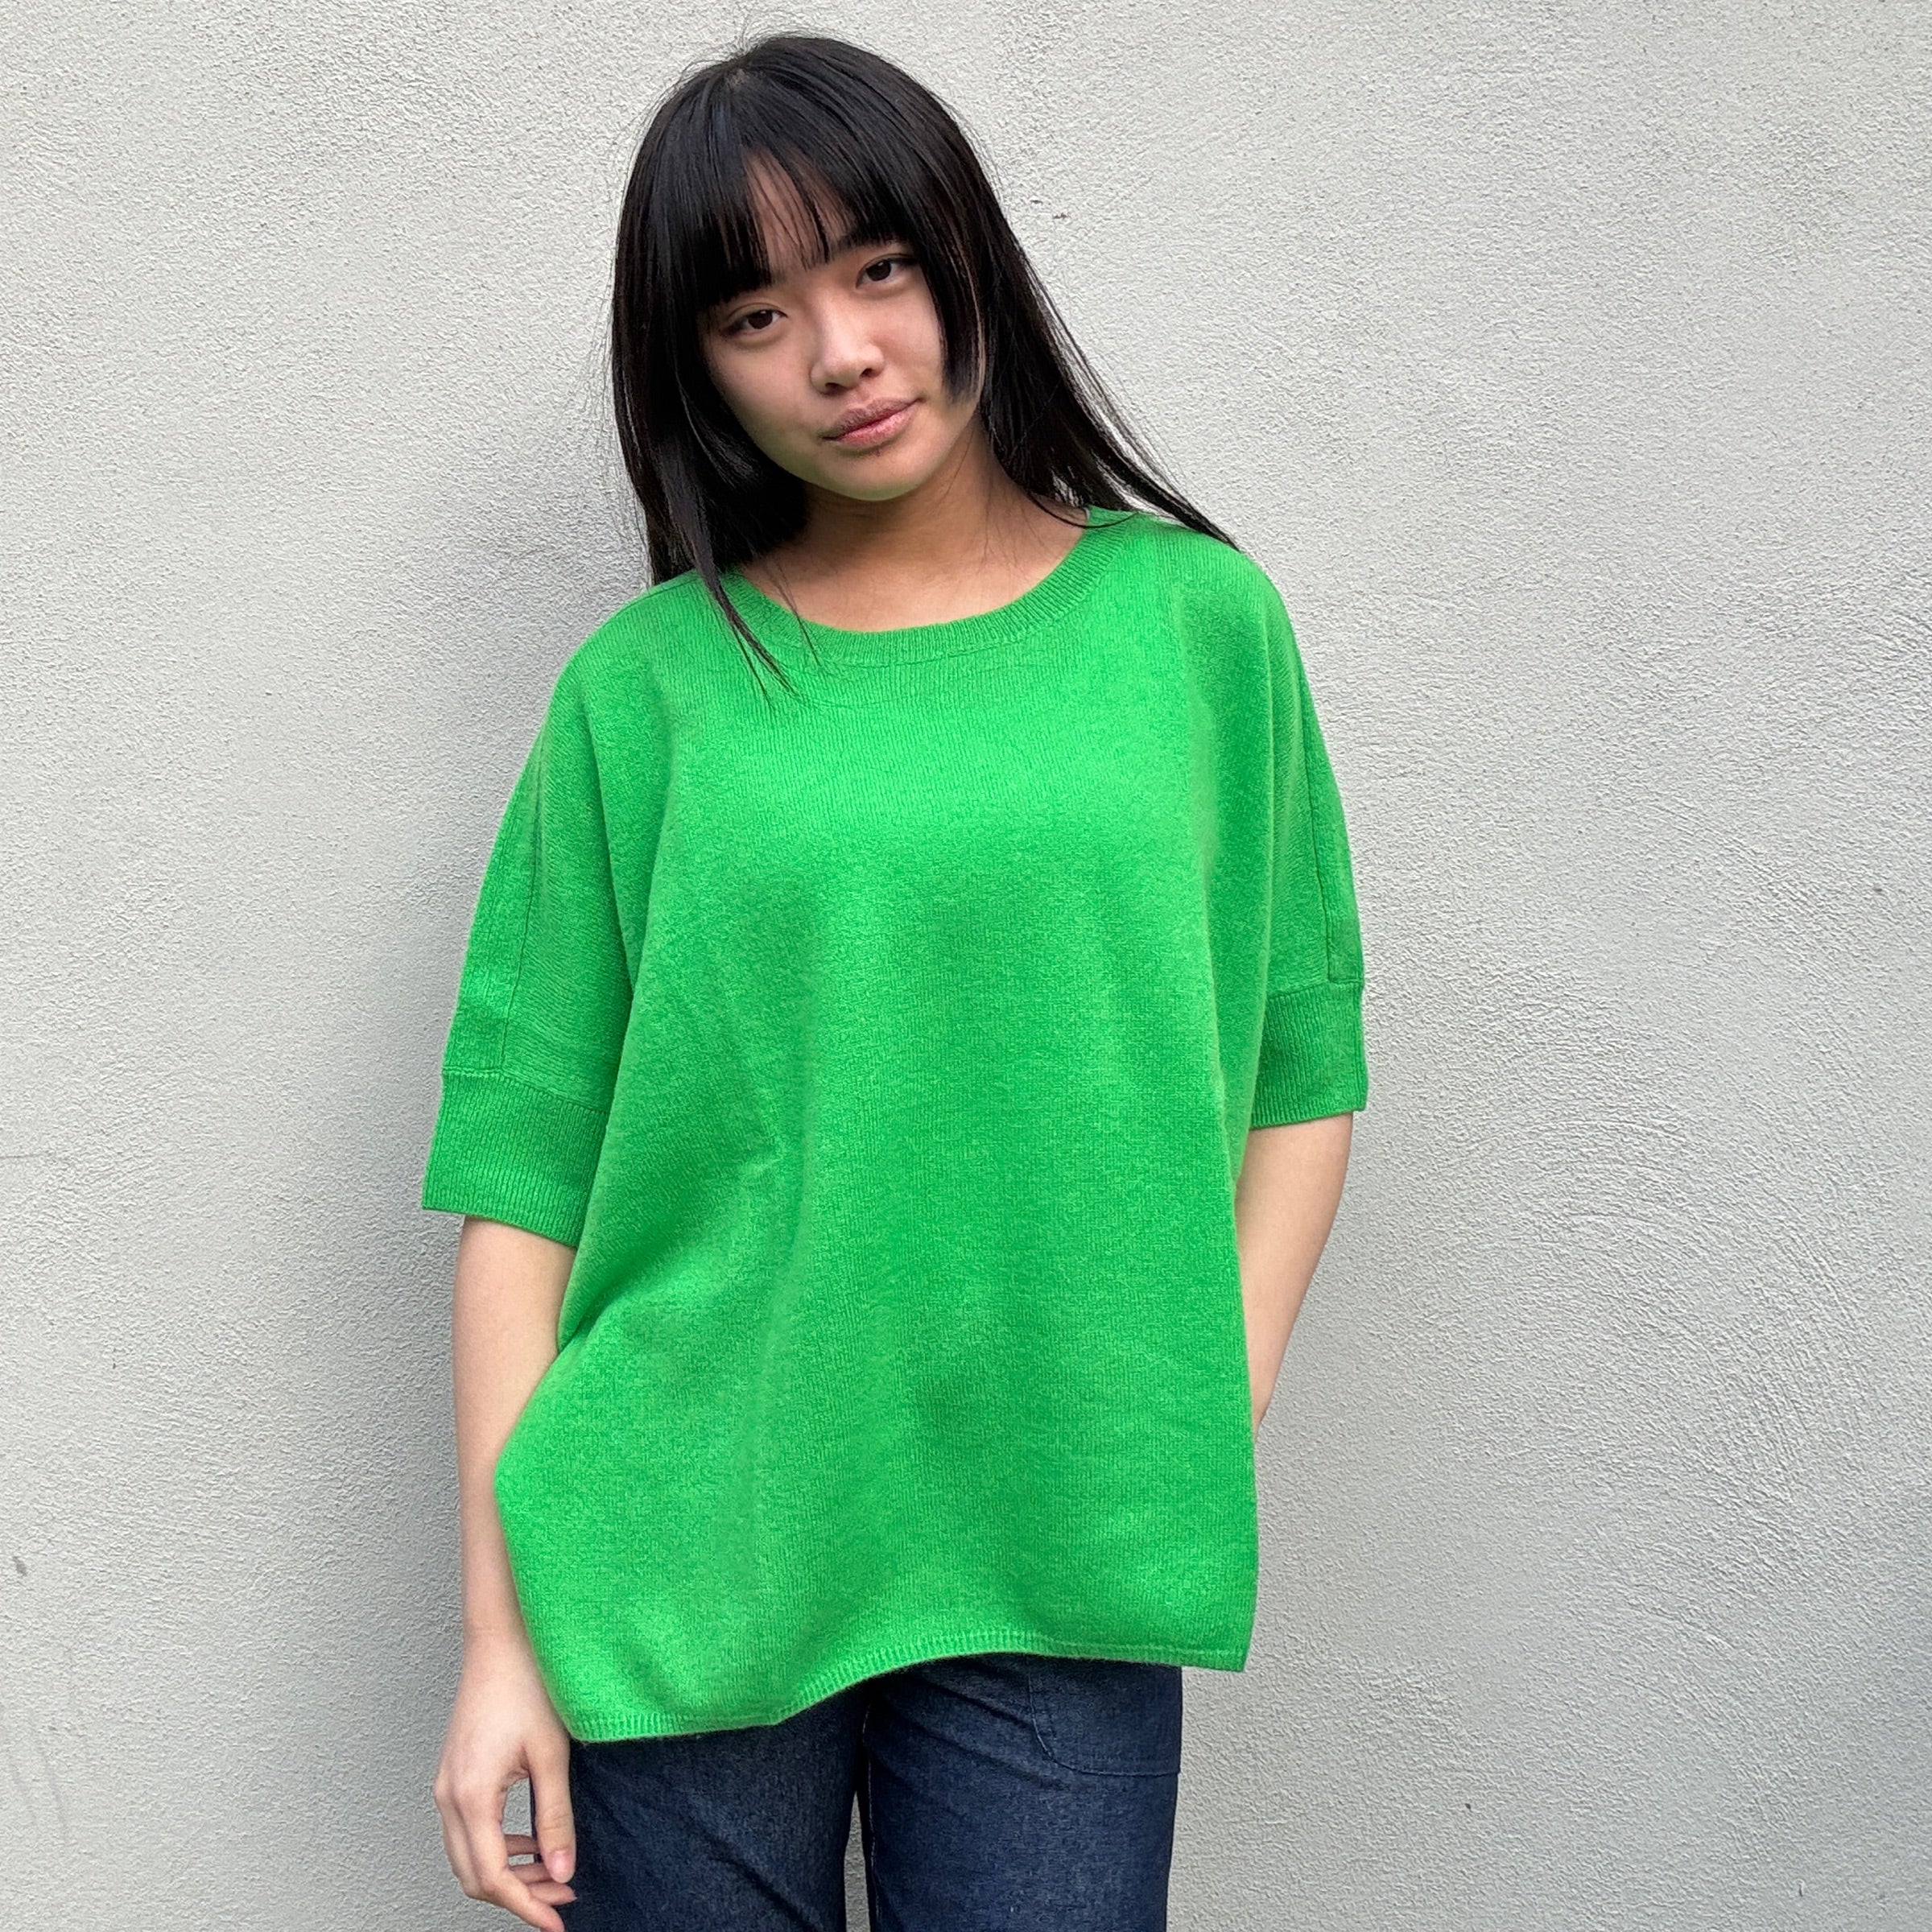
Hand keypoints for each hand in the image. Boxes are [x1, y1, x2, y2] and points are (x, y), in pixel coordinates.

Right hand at [433, 1631, 578, 1930]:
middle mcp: (448, 1797)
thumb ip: (555, 1816)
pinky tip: (532, 1843)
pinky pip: (468, 1832)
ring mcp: (446, 1787)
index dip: (525, 1907)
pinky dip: (498, 1849)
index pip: (493, 1877)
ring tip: (554, 1875)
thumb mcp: (552, 1754)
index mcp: (470, 1796)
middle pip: (474, 1876)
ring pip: (468, 1857)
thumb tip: (562, 1870)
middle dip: (518, 1896)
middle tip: (563, 1898)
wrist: (501, 1639)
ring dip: (508, 1875)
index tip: (557, 1922)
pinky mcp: (454, 1776)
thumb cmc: (527, 1685)